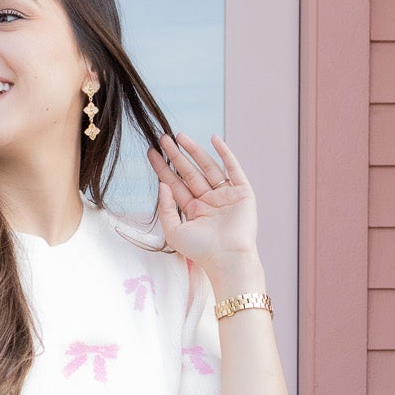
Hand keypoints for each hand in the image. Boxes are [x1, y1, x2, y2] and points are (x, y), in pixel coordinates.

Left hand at [146, 131, 258, 271]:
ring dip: (195, 150)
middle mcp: (209, 201)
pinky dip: (225, 153)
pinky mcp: (242, 193)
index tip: (152, 152)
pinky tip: (214, 139)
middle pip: (189, 172)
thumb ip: (166, 208)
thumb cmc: (201, 251)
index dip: (163, 168)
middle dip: (176, 155)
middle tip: (163, 138)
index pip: (175, 184)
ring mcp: (225, 195)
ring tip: (180, 136)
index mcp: (193, 211)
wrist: (227, 258)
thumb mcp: (173, 231)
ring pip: (208, 167)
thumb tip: (162, 184)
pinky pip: (233, 168)